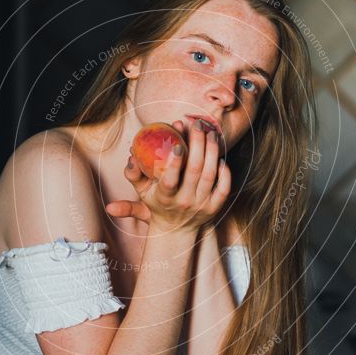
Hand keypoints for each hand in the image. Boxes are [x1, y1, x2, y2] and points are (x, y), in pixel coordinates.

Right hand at [107, 119, 230, 234]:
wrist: (176, 230)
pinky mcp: (214, 208)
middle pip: (194, 171)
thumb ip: (133, 174)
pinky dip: (224, 172)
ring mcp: (201, 205)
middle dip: (198, 144)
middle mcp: (184, 202)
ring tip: (210, 133)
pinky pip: (224, 188)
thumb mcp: (141, 192)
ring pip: (210, 175)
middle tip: (198, 124)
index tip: (178, 145)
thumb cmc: (157, 203)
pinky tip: (220, 157)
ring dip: (212, 151)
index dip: (174, 163)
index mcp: (165, 198)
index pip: (169, 181)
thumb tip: (131, 155)